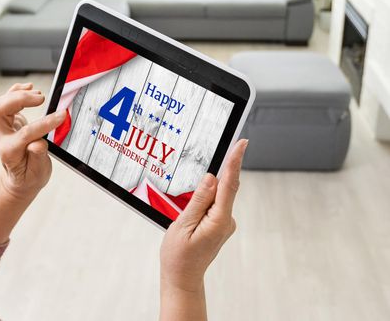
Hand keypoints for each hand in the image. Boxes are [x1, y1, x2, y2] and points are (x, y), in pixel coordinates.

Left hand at [0, 83, 65, 201]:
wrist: (19, 180)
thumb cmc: (30, 177)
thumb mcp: (37, 175)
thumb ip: (38, 158)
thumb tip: (38, 144)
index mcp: (11, 152)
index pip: (26, 132)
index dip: (45, 123)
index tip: (61, 116)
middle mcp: (4, 137)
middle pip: (0, 110)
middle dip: (20, 100)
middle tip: (41, 99)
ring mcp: (5, 128)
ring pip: (0, 103)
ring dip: (18, 94)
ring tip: (38, 94)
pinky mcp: (9, 122)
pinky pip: (6, 101)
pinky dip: (16, 91)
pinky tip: (28, 87)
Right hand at [160, 139, 247, 292]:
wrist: (182, 278)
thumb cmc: (179, 256)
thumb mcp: (183, 225)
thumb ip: (199, 200)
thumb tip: (211, 178)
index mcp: (218, 220)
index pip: (229, 184)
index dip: (234, 161)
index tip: (241, 143)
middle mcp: (226, 221)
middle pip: (222, 189)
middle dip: (208, 183)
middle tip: (195, 194)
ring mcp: (224, 224)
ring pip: (215, 197)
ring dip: (200, 198)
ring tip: (185, 221)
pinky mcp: (219, 225)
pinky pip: (213, 205)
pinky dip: (202, 203)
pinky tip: (189, 219)